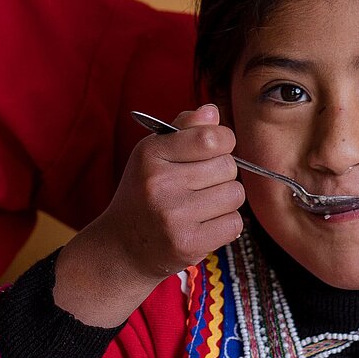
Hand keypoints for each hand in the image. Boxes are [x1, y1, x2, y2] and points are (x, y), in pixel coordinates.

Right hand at [54, 105, 243, 325]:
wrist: (123, 247)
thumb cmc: (144, 194)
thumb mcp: (154, 154)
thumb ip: (184, 129)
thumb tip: (213, 111)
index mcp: (151, 154)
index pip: (211, 138)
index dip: (222, 141)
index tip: (213, 150)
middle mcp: (159, 183)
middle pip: (228, 166)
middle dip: (221, 174)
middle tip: (198, 185)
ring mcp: (173, 216)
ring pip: (235, 195)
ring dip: (224, 200)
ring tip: (199, 206)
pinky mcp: (188, 244)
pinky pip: (234, 223)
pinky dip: (225, 224)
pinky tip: (202, 225)